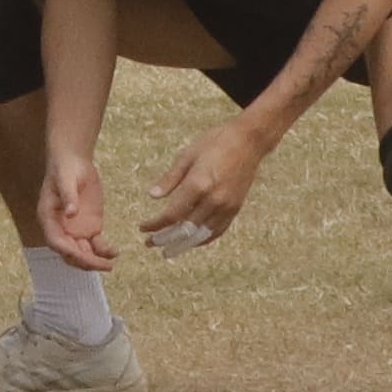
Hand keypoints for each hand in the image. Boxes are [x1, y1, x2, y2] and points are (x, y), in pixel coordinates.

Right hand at [33, 143, 112, 272]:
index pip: (56, 241)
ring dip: (95, 261)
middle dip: (85, 262)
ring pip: (83, 253)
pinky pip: (96, 245)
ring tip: (110, 263)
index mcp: (48, 218)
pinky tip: (115, 252)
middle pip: (70, 253)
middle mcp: (60, 228)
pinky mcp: (90, 227)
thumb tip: (71, 213)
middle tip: (102, 265)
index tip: (83, 255)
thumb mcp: (66, 179)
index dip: (68, 250)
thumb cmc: (66, 168)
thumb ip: (68, 196)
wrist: (74, 161)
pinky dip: (104, 251)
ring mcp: (75, 230)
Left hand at [143, 113, 278, 254]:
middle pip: (185, 229)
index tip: (143, 228)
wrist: (249, 141)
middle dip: (165, 239)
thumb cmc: (215, 142)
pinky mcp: (235, 208)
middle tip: (150, 244)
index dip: (155, 224)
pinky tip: (191, 243)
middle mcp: (213, 199)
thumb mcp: (187, 155)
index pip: (172, 214)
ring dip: (183, 245)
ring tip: (168, 250)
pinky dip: (202, 239)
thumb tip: (152, 196)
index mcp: (198, 184)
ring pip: (201, 234)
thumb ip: (170, 179)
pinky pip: (217, 231)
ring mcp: (226, 206)